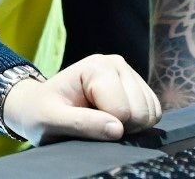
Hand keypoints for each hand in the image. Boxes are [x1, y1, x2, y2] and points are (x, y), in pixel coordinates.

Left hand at [0, 55, 161, 144]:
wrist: (39, 105)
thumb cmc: (41, 112)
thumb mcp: (51, 121)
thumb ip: (82, 124)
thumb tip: (118, 130)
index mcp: (96, 67)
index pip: (121, 111)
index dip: (105, 128)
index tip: (83, 122)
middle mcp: (117, 63)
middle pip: (141, 112)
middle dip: (122, 127)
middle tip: (94, 123)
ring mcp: (129, 73)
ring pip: (151, 113)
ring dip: (131, 126)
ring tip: (103, 119)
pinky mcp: (137, 85)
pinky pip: (154, 112)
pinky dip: (139, 124)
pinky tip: (116, 119)